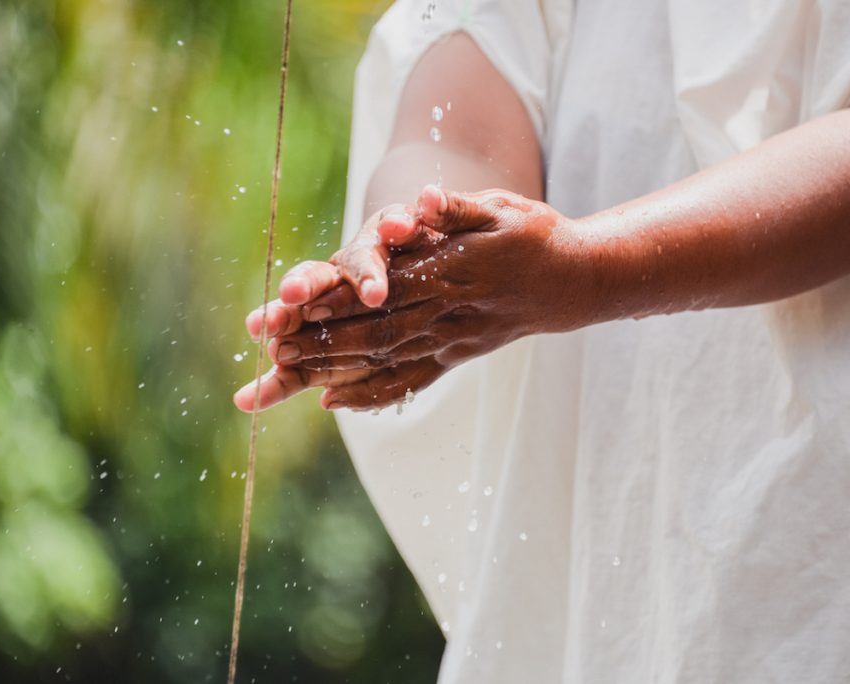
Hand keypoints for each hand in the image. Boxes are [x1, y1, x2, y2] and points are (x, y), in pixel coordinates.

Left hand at [263, 185, 585, 410]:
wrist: (574, 282)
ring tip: (287, 375)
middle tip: (275, 348)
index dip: (343, 298)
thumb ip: (458, 209)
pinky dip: (372, 394)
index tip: (298, 304)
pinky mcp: (457, 355)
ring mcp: (454, 339)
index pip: (388, 287)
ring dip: (335, 368)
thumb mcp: (503, 209)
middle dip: (325, 341)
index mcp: (455, 271)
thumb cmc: (536, 236)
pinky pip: (411, 380)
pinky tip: (337, 401)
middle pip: (378, 331)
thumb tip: (423, 200)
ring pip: (387, 359)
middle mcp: (450, 312)